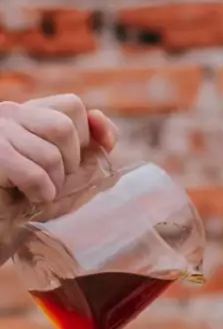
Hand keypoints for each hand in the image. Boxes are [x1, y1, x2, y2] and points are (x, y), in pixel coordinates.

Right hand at [0, 95, 117, 203]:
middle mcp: (12, 114)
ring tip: (39, 191)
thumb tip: (106, 134)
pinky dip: (40, 193)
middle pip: (64, 128)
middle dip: (70, 163)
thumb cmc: (30, 199)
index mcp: (32, 113)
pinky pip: (34, 175)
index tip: (88, 156)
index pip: (72, 105)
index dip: (90, 132)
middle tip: (54, 179)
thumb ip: (91, 152)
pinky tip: (29, 196)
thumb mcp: (69, 175)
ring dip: (53, 183)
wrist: (1, 222)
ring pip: (50, 155)